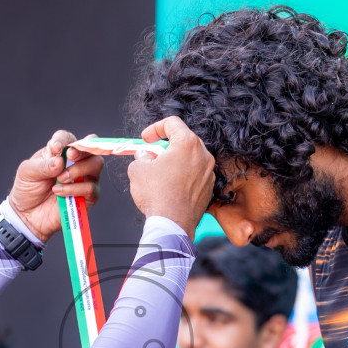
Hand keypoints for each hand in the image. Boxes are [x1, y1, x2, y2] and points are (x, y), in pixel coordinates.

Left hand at [7, 130, 104, 242]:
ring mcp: (84, 179)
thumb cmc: (28, 189)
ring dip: (78, 169)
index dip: (65, 140)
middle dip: (81, 150)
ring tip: (59, 179)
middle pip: (90, 149)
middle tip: (69, 156)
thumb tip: (60, 161)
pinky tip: (59, 192)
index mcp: (60, 153)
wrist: (27, 215)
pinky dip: (75, 189)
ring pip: (96, 165)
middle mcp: (76, 163)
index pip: (69, 138)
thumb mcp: (27, 172)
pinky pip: (91, 188)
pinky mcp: (87, 197)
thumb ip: (43, 164)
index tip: (55, 148)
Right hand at [126, 116, 215, 235]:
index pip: (172, 123)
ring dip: (175, 161)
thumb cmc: (157, 196)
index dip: (155, 128)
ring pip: (191, 158)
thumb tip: (145, 156)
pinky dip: (184, 175)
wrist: (172, 224)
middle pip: (184, 139)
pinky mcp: (209, 187)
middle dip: (166, 145)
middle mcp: (203, 155)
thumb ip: (141, 155)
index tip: (146, 139)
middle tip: (152, 155)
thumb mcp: (138, 169)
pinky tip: (171, 186)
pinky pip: (195, 174)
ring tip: (160, 172)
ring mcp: (209, 172)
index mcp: (187, 144)